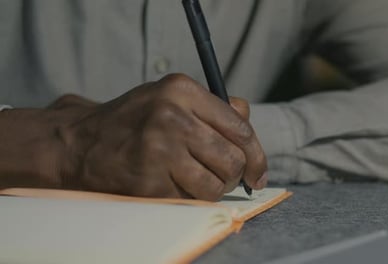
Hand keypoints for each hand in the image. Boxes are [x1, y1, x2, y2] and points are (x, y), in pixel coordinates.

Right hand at [0, 74, 267, 199]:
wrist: (82, 142)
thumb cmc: (136, 120)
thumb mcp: (171, 97)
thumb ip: (213, 106)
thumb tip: (247, 116)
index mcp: (182, 90)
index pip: (240, 127)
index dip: (257, 156)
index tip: (257, 173)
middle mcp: (171, 116)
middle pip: (232, 160)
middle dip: (234, 176)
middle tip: (226, 179)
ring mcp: (158, 149)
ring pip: (215, 185)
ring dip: (212, 189)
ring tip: (195, 179)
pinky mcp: (146, 179)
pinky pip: (189, 199)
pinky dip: (187, 197)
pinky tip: (170, 183)